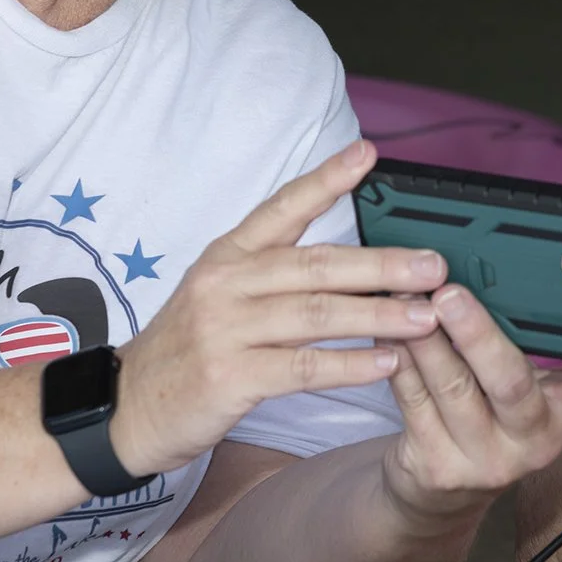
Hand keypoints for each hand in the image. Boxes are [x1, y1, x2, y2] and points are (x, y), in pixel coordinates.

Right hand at [108, 141, 442, 476]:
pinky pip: (303, 367)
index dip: (327, 179)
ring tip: (426, 317)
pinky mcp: (230, 376)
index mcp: (228, 255)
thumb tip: (350, 262)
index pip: (282, 206)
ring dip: (378, 315)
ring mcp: (225, 328)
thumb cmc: (188, 349)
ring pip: (316, 314)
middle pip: (316, 265)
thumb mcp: (219, 294)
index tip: (369, 155)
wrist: (128, 407)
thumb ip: (273, 273)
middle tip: (433, 266)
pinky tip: (388, 363)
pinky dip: (350, 364)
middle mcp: (226, 282)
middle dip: (381, 264)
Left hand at [380, 285, 561, 521]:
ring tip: (409, 298)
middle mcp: (528, 441)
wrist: (443, 495)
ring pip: (452, 388)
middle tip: (451, 294)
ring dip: (426, 338)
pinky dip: (399, 358)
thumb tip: (531, 275)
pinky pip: (412, 401)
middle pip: (510, 383)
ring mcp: (481, 458)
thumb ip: (540, 354)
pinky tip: (387, 328)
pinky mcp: (436, 465)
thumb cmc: (490, 422)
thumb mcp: (529, 397)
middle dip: (478, 334)